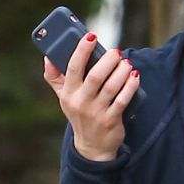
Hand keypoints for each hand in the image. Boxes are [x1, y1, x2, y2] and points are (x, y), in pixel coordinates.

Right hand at [42, 33, 138, 161]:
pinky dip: (130, 87)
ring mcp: (96, 112)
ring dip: (121, 72)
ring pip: (110, 87)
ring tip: (127, 62)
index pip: (72, 67)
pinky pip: (122, 100)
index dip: (82, 50)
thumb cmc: (79, 114)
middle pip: (95, 76)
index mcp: (68, 93)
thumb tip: (48, 56)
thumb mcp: (64, 98)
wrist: (92, 147)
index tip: (91, 36)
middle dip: (107, 61)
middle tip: (116, 51)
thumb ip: (55, 78)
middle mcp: (81, 102)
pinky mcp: (111, 121)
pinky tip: (135, 76)